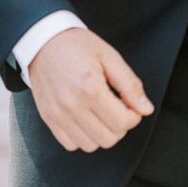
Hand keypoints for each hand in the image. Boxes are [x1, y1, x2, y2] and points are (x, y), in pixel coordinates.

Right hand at [27, 28, 153, 151]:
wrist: (42, 41)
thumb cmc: (77, 45)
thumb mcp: (110, 57)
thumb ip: (130, 85)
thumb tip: (145, 109)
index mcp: (91, 87)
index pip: (123, 122)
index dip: (134, 116)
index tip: (130, 105)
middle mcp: (72, 105)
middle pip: (109, 138)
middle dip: (119, 126)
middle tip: (116, 109)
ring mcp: (58, 114)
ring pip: (90, 145)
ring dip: (101, 133)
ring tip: (100, 114)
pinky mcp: (48, 118)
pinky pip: (71, 144)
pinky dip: (82, 137)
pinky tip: (85, 119)